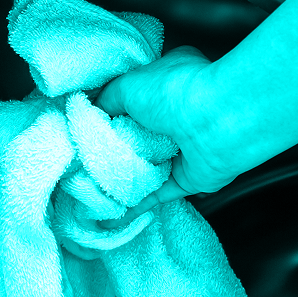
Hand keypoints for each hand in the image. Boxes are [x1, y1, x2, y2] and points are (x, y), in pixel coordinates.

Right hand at [95, 46, 241, 215]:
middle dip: (113, 148)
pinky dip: (135, 205)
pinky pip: (156, 194)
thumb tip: (92, 113)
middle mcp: (178, 115)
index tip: (86, 129)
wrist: (215, 122)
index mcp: (168, 83)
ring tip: (91, 188)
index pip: (134, 100)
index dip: (110, 114)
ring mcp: (184, 148)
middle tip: (82, 160)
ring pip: (146, 166)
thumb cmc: (176, 92)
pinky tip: (113, 213)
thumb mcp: (127, 85)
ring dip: (122, 177)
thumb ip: (106, 99)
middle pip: (138, 136)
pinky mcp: (188, 178)